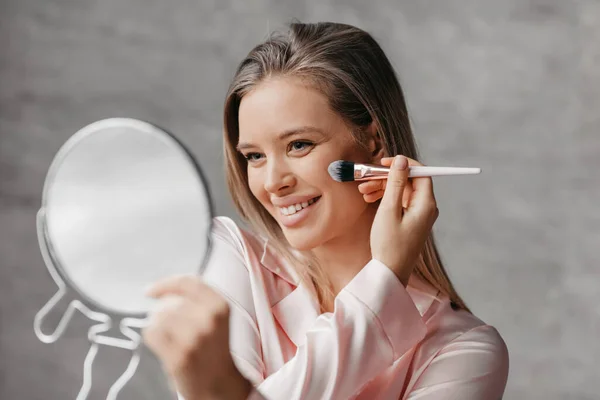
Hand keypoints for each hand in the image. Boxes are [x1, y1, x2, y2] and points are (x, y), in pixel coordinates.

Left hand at [142, 276, 252, 399]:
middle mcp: (209, 319)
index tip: (152, 290)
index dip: (165, 284)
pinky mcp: (179, 357)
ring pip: (159, 317)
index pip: (187, 282)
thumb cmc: (213, 350)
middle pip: (169, 302)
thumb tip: (162, 290)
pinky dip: (151, 337)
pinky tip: (162, 345)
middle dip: (161, 312)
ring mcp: (194, 339)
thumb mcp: (215, 317)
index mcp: (220, 305)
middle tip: (168, 327)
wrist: (220, 385)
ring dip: (157, 325)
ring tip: (168, 337)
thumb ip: (196, 299)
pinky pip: (152, 333)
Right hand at [368, 155, 438, 285]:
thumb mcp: (388, 210)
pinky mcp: (410, 222)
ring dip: (383, 187)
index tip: (384, 163)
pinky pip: (399, 202)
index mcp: (426, 204)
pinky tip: (369, 199)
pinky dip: (385, 198)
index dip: (403, 164)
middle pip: (409, 181)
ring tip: (363, 191)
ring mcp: (419, 215)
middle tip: (366, 178)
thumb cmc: (389, 244)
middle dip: (387, 177)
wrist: (389, 273)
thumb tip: (401, 161)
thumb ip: (395, 183)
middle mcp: (426, 208)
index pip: (421, 173)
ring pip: (401, 191)